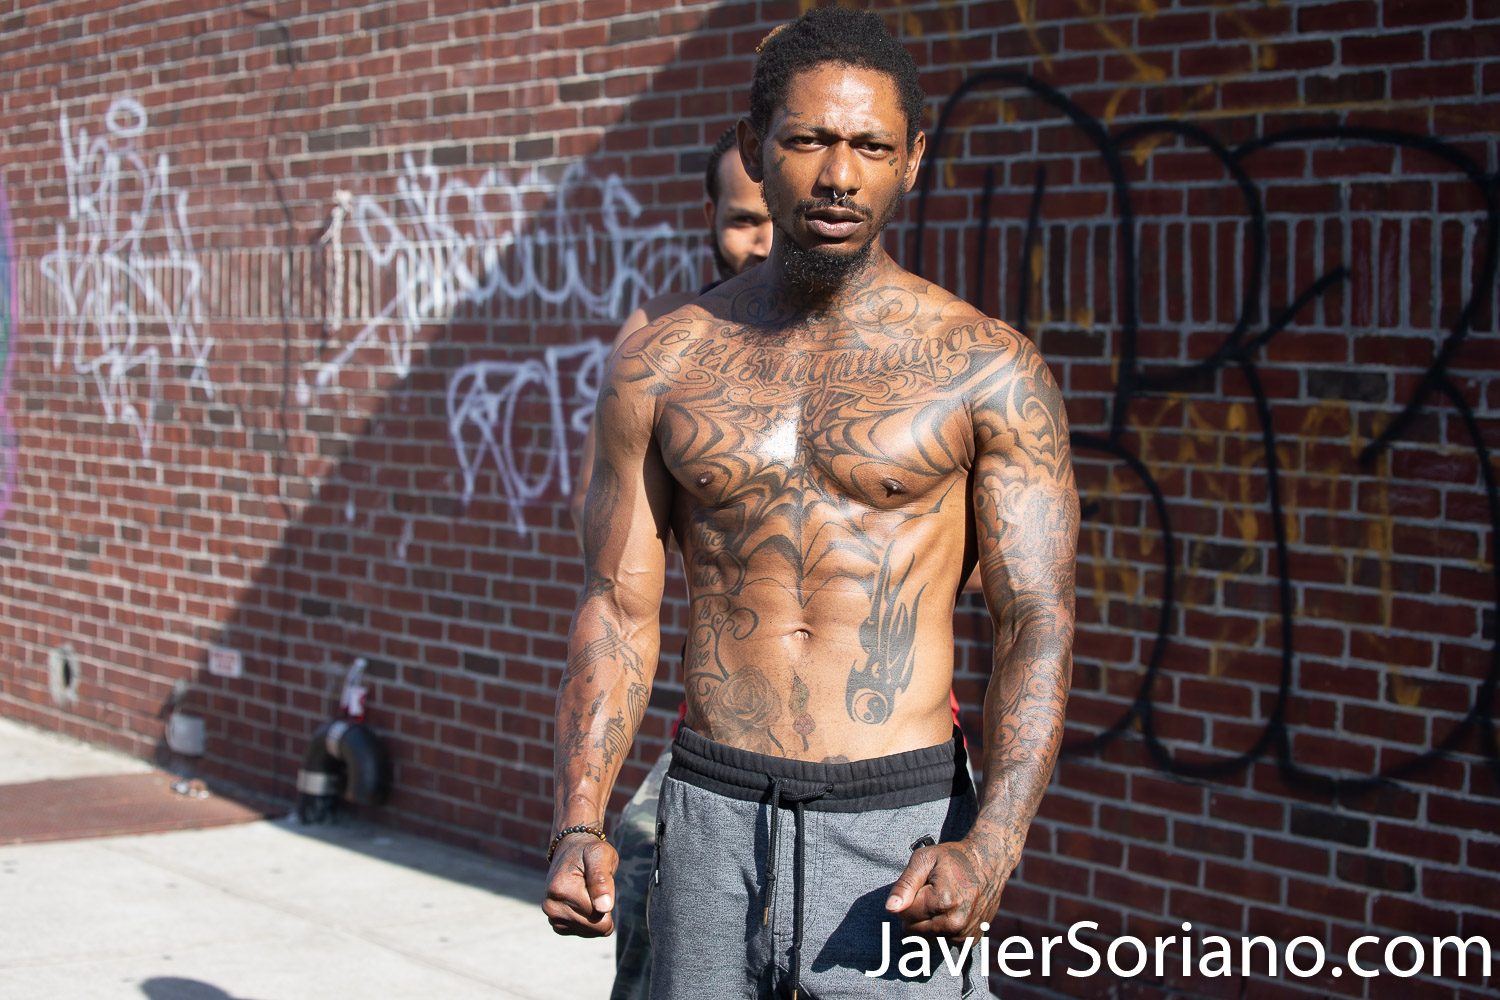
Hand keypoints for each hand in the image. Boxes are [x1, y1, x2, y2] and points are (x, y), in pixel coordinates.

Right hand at [543, 835, 618, 936]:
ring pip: (589, 932)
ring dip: (595, 913)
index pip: (599, 918)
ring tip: (586, 891)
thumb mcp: (601, 855)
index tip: (598, 880)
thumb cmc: (589, 851)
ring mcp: (551, 916)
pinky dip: (588, 919)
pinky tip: (583, 901)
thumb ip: (602, 880)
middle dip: (601, 908)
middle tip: (593, 886)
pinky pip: (583, 932)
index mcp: (562, 889)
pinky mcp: (556, 922)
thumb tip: (604, 908)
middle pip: (594, 928)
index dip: (607, 900)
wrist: (570, 850)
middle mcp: (551, 906)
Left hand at [884, 839, 1004, 940]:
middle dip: (916, 912)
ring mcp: (964, 934)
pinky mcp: (970, 940)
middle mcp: (955, 923)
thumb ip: (905, 885)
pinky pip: (941, 941)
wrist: (989, 862)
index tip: (922, 885)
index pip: (903, 914)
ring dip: (927, 922)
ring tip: (941, 901)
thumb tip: (891, 908)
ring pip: (925, 937)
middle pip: (913, 929)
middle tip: (931, 892)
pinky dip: (941, 928)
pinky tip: (951, 911)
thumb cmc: (953, 858)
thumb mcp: (924, 859)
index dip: (908, 897)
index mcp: (942, 901)